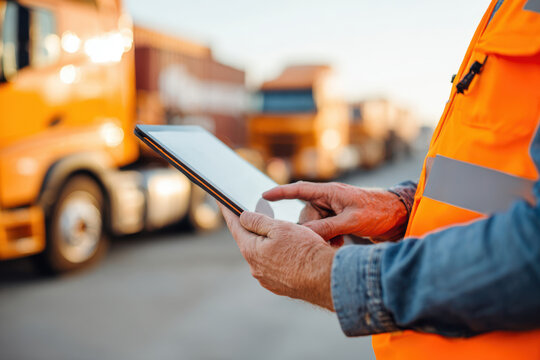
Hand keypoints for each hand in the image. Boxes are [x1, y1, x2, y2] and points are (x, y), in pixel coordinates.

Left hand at [219, 204, 335, 310]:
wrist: (325, 278)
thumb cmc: (304, 250)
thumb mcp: (280, 227)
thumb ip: (258, 221)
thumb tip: (243, 216)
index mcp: (251, 250)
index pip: (235, 226)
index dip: (228, 211)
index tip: (221, 201)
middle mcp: (255, 267)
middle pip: (249, 241)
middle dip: (251, 228)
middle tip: (253, 213)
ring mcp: (266, 279)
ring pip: (263, 255)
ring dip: (267, 244)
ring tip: (280, 233)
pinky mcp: (279, 286)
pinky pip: (274, 266)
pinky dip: (278, 256)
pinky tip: (290, 251)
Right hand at [263, 181, 407, 241]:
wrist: (399, 216)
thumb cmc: (378, 211)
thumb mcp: (352, 220)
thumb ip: (328, 227)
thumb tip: (305, 234)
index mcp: (330, 192)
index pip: (300, 189)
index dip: (280, 192)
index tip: (264, 195)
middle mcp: (329, 199)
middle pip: (306, 214)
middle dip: (313, 229)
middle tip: (328, 240)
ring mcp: (333, 210)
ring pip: (314, 225)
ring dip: (322, 236)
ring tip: (338, 243)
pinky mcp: (338, 220)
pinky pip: (323, 230)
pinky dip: (327, 238)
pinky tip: (339, 244)